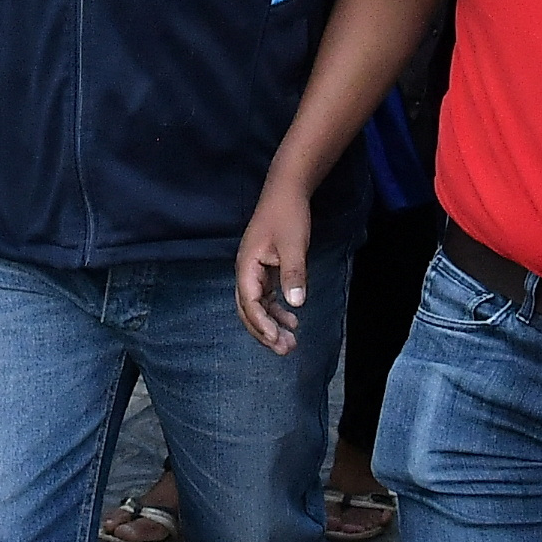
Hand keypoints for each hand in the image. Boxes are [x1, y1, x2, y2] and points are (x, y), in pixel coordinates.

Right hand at [234, 177, 314, 355]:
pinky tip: (292, 320)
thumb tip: (296, 304)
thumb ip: (293, 275)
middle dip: (264, 332)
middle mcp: (246, 271)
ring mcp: (254, 271)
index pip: (249, 303)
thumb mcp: (293, 245)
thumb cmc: (287, 215)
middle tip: (284, 350)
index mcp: (246, 266)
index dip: (261, 324)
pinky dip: (277, 310)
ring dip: (272, 324)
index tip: (276, 339)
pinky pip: (266, 297)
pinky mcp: (265, 268)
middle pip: (248, 310)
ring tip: (290, 342)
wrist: (286, 191)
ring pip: (258, 306)